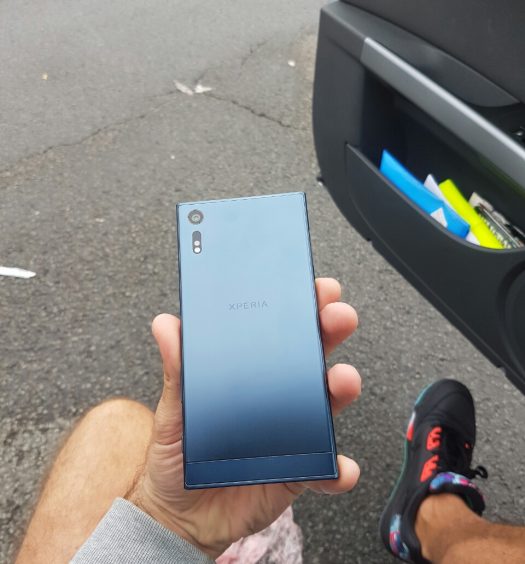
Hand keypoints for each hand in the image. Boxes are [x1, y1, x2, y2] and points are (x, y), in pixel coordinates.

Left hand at [127, 278, 360, 558]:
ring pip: (328, 403)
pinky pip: (326, 469)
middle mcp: (278, 396)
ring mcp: (292, 432)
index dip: (300, 305)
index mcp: (250, 373)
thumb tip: (167, 324)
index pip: (280, 331)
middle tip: (337, 317)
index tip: (313, 287)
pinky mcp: (299, 471)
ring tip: (341, 381)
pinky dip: (338, 469)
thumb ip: (176, 370)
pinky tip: (339, 468)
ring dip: (342, 388)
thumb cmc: (178, 455)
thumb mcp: (173, 409)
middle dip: (330, 329)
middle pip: (312, 356)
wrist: (181, 515)